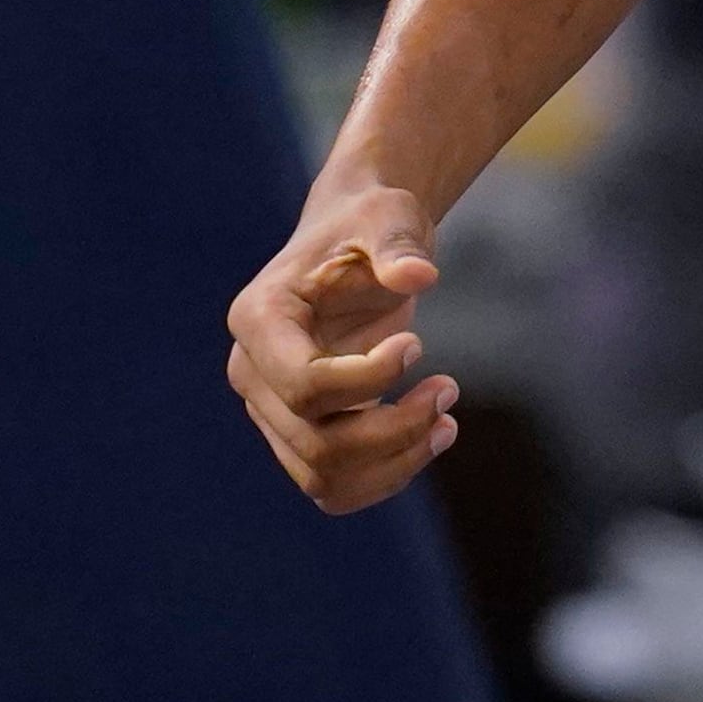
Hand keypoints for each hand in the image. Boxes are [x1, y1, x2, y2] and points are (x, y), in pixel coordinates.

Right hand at [224, 186, 459, 509]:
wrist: (359, 239)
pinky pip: (332, 483)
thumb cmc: (370, 223)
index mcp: (259, 318)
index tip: (417, 345)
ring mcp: (270, 407)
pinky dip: (383, 476)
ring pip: (323, 475)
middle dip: (396, 429)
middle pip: (317, 442)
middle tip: (451, 390)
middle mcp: (252, 372)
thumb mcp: (388, 218)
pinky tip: (429, 439)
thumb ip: (398, 246)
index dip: (367, 380)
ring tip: (448, 423)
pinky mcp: (299, 429)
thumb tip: (418, 276)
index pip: (302, 385)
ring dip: (395, 462)